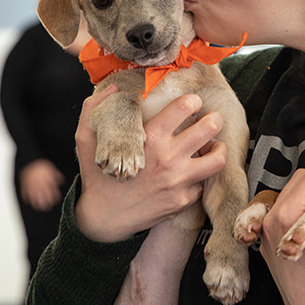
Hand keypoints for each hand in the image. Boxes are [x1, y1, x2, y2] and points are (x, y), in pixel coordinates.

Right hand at [19, 159, 65, 210]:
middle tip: (48, 208)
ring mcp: (32, 186)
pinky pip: (25, 193)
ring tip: (39, 208)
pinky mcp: (25, 185)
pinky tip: (28, 201)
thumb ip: (57, 176)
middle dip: (46, 202)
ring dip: (37, 203)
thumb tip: (61, 181)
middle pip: (43, 196)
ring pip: (34, 197)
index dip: (55, 197)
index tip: (56, 201)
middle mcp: (39, 185)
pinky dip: (26, 198)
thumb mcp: (51, 169)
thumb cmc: (40, 165)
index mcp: (47, 181)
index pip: (52, 191)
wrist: (29, 161)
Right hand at [74, 85, 227, 241]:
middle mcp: (168, 158)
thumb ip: (94, 108)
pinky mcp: (182, 200)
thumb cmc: (97, 176)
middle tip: (212, 120)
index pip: (184, 107)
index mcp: (149, 138)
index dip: (193, 100)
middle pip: (209, 128)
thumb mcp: (86, 139)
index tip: (193, 102)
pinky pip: (203, 184)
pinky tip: (193, 173)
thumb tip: (113, 86)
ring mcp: (178, 181)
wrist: (103, 219)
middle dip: (215, 119)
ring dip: (218, 149)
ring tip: (212, 145)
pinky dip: (200, 177)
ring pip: (218, 158)